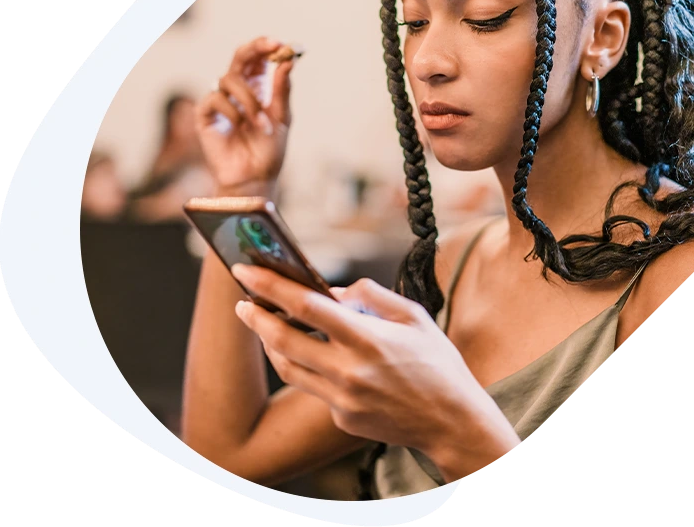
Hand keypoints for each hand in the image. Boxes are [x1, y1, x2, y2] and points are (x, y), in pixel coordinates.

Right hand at [194, 36, 294, 195]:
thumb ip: (282, 90)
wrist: (255, 178)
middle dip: (254, 49)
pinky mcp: (205, 116)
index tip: (280, 44)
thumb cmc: (269, 152)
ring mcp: (220, 102)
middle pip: (239, 58)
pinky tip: (241, 127)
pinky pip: (215, 99)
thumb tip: (289, 61)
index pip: (257, 60)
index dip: (266, 48)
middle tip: (271, 47)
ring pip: (229, 79)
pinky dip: (233, 111)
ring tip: (261, 125)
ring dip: (250, 100)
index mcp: (257, 90)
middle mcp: (237, 92)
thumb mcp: (282, 119)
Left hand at [229, 266, 520, 482]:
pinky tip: (315, 357)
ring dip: (271, 344)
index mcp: (368, 339)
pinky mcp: (342, 417)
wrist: (452, 421)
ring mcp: (342, 399)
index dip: (271, 286)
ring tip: (264, 325)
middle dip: (256, 317)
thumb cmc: (437, 363)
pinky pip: (314, 388)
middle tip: (242, 302)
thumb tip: (334, 291)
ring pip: (289, 368)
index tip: (246, 271)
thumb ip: (371, 296)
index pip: (307, 306)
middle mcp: (349, 371)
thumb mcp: (414, 317)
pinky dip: (310, 368)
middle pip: (283, 341)